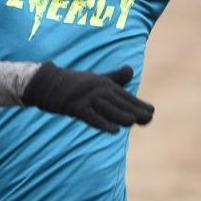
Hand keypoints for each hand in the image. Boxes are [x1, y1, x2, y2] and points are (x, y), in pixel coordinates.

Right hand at [22, 63, 153, 132]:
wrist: (48, 83)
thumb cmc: (75, 83)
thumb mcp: (97, 79)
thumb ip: (115, 78)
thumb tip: (131, 70)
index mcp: (104, 84)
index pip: (125, 96)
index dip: (138, 104)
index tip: (151, 113)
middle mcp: (98, 89)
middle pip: (119, 102)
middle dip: (134, 110)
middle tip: (149, 118)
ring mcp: (87, 97)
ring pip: (107, 108)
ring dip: (121, 115)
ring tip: (134, 121)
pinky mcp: (75, 106)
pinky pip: (91, 117)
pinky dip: (103, 123)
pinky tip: (114, 130)